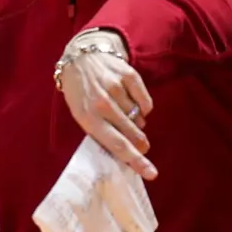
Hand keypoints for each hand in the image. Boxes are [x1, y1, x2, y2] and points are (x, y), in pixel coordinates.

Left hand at [59, 40, 156, 179]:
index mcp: (88, 117)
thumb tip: (127, 151)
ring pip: (139, 118)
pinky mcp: (129, 75)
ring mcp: (117, 88)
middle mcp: (103, 102)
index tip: (151, 173)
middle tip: (142, 146)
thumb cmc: (81, 93)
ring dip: (136, 121)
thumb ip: (101, 132)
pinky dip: (143, 107)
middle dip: (140, 144)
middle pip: (133, 134)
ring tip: (124, 114)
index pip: (117, 145)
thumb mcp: (82, 115)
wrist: (80, 57)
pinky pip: (145, 103)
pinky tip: (132, 103)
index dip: (136, 161)